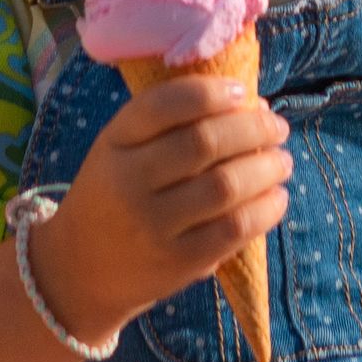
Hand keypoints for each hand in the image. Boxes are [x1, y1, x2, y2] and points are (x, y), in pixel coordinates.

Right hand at [27, 77, 289, 345]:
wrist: (79, 270)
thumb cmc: (116, 196)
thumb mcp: (122, 150)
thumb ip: (175, 126)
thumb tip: (256, 107)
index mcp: (113, 142)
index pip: (164, 104)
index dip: (210, 92)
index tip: (241, 91)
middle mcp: (129, 181)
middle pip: (204, 142)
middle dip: (253, 129)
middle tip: (277, 127)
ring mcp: (152, 226)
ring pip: (225, 185)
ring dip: (266, 168)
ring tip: (282, 161)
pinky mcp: (177, 263)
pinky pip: (233, 229)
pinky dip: (265, 209)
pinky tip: (276, 197)